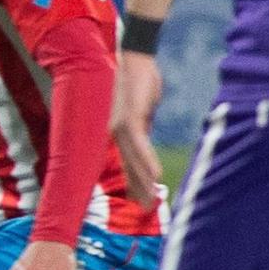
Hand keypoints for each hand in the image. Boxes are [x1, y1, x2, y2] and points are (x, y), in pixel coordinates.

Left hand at [110, 52, 164, 207]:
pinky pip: (139, 144)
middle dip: (137, 188)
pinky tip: (155, 176)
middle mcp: (113, 132)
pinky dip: (147, 160)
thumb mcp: (141, 113)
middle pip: (127, 166)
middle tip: (144, 210)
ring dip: (142, 181)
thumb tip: (144, 146)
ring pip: (132, 160)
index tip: (139, 201)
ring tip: (149, 201)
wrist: (136, 60)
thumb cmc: (139, 83)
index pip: (126, 163)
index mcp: (117, 132)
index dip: (132, 182)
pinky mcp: (129, 118)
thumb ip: (142, 129)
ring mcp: (119, 126)